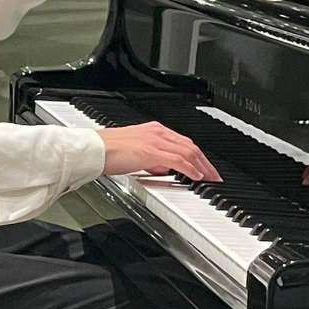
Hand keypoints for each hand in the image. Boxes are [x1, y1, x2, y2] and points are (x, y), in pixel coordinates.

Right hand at [99, 122, 221, 181]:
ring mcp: (155, 141)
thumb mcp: (135, 153)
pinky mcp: (152, 152)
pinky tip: (196, 176)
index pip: (183, 142)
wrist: (95, 150)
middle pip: (190, 146)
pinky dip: (191, 169)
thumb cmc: (107, 152)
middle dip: (205, 161)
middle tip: (214, 174)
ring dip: (202, 166)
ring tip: (210, 178)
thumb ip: (151, 159)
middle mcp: (157, 132)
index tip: (205, 166)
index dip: (197, 155)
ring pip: (188, 152)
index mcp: (153, 130)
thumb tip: (162, 169)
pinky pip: (178, 161)